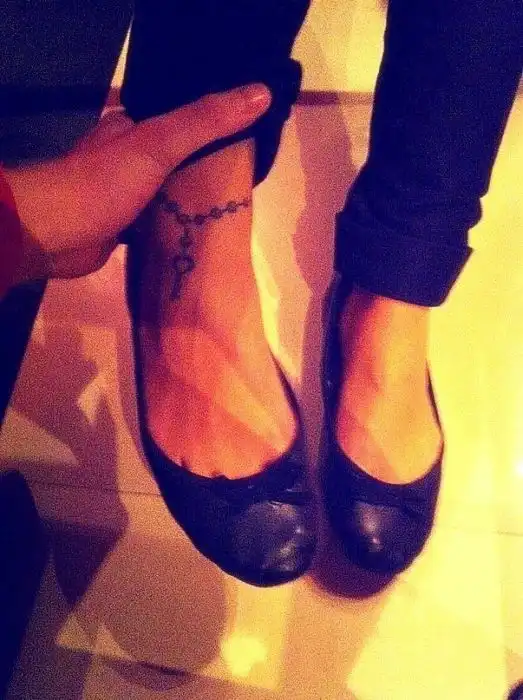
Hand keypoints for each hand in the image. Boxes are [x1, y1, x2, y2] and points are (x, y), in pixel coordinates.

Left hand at [2, 84, 270, 281]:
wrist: (54, 235)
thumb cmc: (104, 183)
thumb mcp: (159, 142)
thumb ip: (206, 120)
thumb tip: (261, 93)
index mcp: (132, 126)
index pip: (182, 115)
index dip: (216, 120)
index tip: (253, 127)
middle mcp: (127, 155)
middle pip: (179, 155)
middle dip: (210, 163)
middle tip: (251, 172)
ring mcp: (125, 192)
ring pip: (170, 190)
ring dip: (195, 197)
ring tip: (237, 200)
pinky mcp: (124, 226)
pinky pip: (159, 221)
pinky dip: (179, 225)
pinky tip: (205, 230)